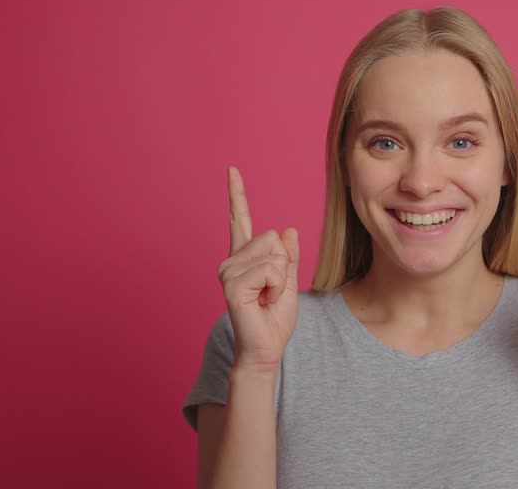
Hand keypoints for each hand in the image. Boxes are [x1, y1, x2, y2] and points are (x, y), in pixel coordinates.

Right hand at [218, 166, 300, 374]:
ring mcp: (228, 272)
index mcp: (244, 257)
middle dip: (284, 265)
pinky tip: (262, 302)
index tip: (232, 170)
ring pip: (274, 254)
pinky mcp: (232, 285)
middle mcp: (231, 260)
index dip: (237, 194)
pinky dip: (276, 287)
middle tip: (272, 292)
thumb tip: (287, 229)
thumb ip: (288, 256)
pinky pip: (271, 270)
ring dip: (280, 280)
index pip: (241, 219)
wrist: (266, 349)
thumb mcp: (289, 282)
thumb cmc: (275, 319)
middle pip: (272, 237)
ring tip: (266, 298)